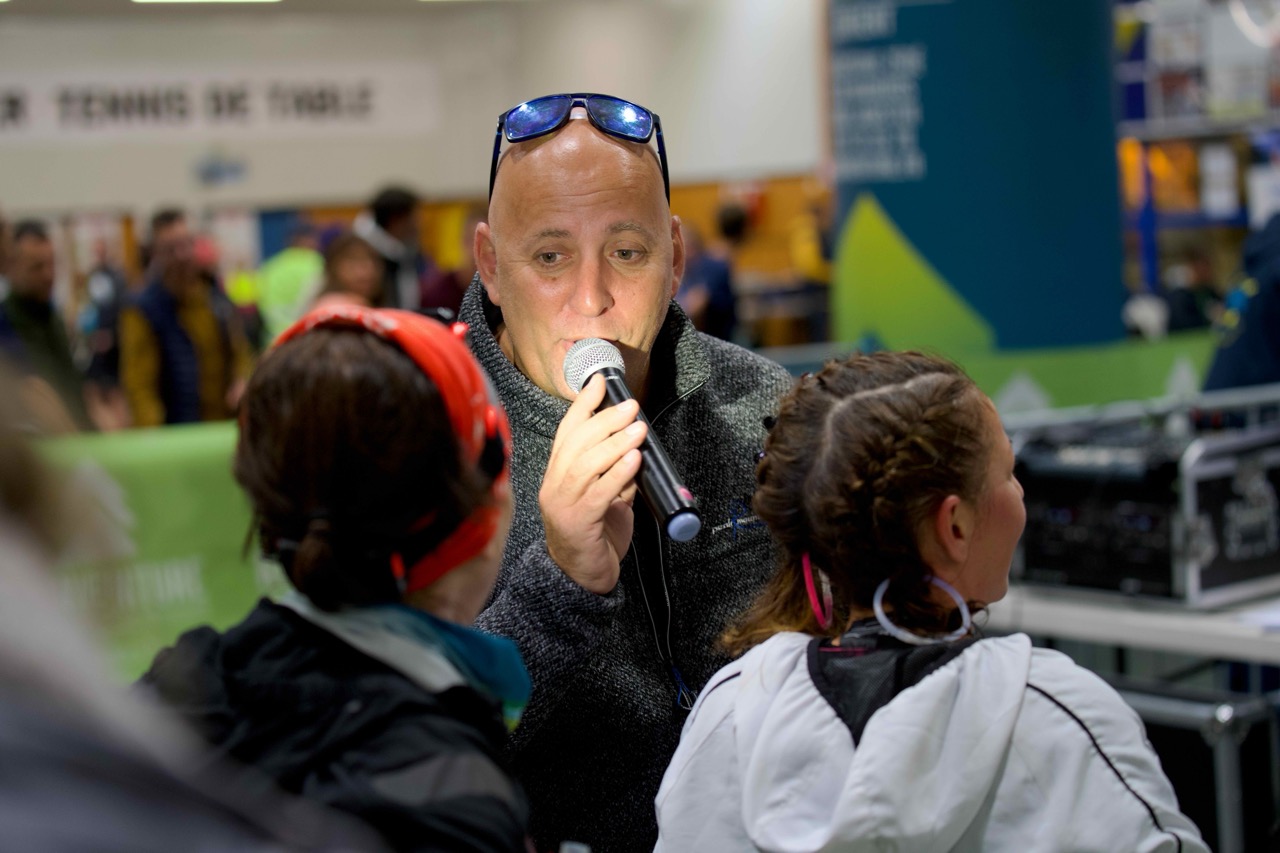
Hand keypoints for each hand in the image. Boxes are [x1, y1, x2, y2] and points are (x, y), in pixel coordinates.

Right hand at [540, 374, 645, 593]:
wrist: (581, 578)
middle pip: (576, 443)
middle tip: (631, 406)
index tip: (601, 382)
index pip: (567, 431)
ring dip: (613, 443)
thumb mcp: (606, 495)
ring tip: (637, 429)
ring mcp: (562, 505)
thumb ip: (615, 472)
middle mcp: (554, 485)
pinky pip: (597, 494)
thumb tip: (635, 445)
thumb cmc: (594, 534)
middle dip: (605, 419)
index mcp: (558, 474)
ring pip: (584, 465)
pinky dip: (617, 474)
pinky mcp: (577, 524)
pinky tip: (633, 461)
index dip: (583, 404)